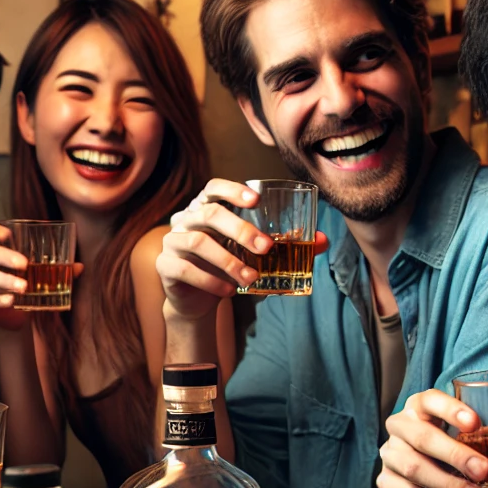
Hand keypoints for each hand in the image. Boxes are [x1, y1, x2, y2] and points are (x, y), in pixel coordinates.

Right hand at [0, 222, 82, 331]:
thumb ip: (59, 269)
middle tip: (25, 264)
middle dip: (5, 256)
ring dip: (5, 280)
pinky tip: (10, 301)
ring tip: (24, 287)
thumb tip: (80, 266)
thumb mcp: (42, 276)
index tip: (9, 235)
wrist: (17, 317)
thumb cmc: (28, 287)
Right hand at [157, 179, 327, 323]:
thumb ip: (286, 246)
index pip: (213, 188)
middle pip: (209, 214)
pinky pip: (184, 269)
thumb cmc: (229, 267)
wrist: (197, 299)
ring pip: (197, 242)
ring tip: (251, 278)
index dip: (232, 189)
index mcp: (206, 209)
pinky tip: (228, 291)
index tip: (256, 199)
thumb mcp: (254, 256)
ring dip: (228, 260)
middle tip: (266, 248)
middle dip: (240, 229)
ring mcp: (172, 241)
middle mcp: (186, 220)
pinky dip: (209, 280)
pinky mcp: (165, 266)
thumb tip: (322, 241)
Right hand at [379, 391, 487, 487]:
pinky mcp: (385, 483)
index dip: (449, 409)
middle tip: (485, 471)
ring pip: (413, 469)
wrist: (430, 481)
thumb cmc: (465, 450)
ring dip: (447, 485)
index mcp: (424, 406)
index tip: (476, 423)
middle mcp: (401, 425)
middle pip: (422, 438)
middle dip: (454, 455)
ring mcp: (389, 455)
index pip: (430, 399)